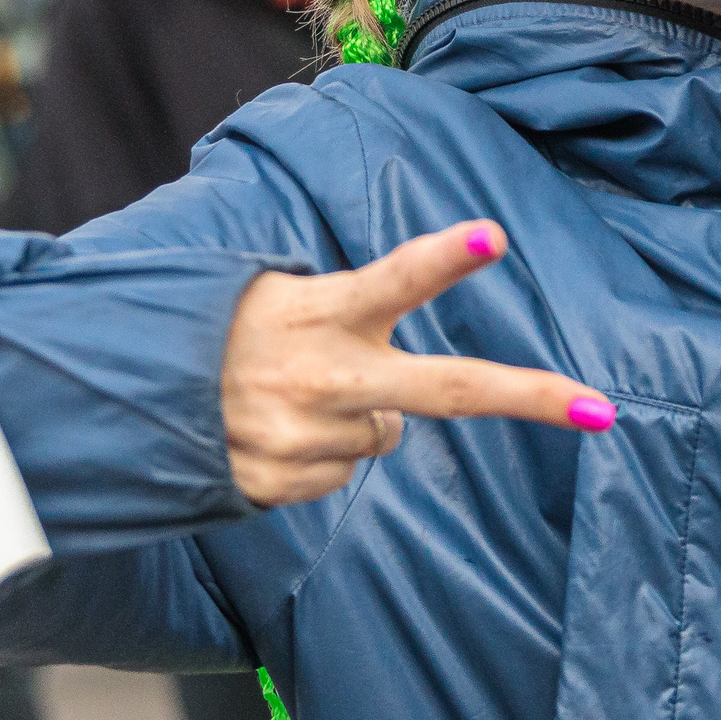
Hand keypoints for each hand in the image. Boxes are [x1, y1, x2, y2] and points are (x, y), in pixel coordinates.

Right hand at [221, 221, 615, 507]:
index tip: (492, 236)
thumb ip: (344, 318)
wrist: (122, 395)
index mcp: (319, 313)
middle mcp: (322, 378)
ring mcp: (305, 437)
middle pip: (446, 390)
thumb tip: (401, 411)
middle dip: (529, 396)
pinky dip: (317, 454)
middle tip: (598, 407)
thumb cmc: (217, 329)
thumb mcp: (272, 292)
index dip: (442, 259)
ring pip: (383, 438)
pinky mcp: (279, 484)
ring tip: (285, 394)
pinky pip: (337, 473)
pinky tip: (268, 429)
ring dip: (354, 419)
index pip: (390, 279)